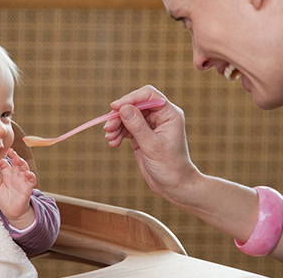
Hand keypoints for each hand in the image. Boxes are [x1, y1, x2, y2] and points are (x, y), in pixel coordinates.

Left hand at [0, 148, 35, 227]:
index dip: (2, 161)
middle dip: (14, 156)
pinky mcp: (28, 187)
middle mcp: (16, 176)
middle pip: (16, 163)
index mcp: (7, 175)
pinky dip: (31, 175)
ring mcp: (22, 180)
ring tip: (17, 159)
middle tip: (10, 151)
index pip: (5, 165)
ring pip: (24, 168)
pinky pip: (31, 180)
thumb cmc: (4, 200)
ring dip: (22, 163)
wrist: (11, 212)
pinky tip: (27, 173)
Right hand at [104, 85, 200, 205]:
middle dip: (120, 115)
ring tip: (110, 138)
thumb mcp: (152, 147)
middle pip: (135, 105)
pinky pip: (127, 128)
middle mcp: (160, 117)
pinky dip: (118, 134)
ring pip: (128, 117)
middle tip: (108, 128)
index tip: (115, 107)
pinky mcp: (142, 135)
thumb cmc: (170, 167)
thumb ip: (138, 127)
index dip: (131, 98)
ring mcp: (151, 126)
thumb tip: (123, 108)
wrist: (175, 187)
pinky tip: (113, 143)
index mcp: (169, 114)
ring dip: (116, 126)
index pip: (148, 95)